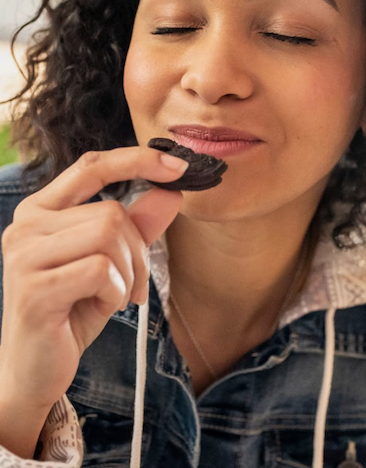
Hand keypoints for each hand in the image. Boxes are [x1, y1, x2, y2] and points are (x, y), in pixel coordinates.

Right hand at [0, 146, 185, 418]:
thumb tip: (172, 191)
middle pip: (112, 212)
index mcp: (41, 210)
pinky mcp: (33, 289)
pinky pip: (102, 271)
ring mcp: (23, 256)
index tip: (179, 166)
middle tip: (133, 285)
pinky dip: (116, 293)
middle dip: (138, 251)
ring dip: (129, 273)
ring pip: (109, 235)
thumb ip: (139, 225)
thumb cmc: (73, 309)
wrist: (36, 369)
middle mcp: (25, 225)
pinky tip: (100, 308)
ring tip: (114, 296)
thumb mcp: (114, 262)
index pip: (92, 166)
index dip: (137, 160)